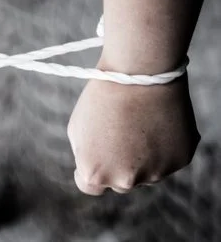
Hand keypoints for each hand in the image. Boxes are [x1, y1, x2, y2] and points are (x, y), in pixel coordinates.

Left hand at [67, 72, 199, 194]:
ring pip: (146, 172)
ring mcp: (156, 172)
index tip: (95, 154)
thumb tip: (95, 166)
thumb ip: (85, 155)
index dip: (91, 168)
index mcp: (96, 173)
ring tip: (140, 123)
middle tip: (120, 133)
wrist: (139, 72)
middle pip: (119, 182)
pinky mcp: (181, 159)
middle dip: (117, 163)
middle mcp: (126, 180)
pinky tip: (158, 122)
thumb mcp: (77, 128)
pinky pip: (168, 159)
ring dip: (142, 157)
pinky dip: (164, 147)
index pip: (89, 186)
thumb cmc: (102, 97)